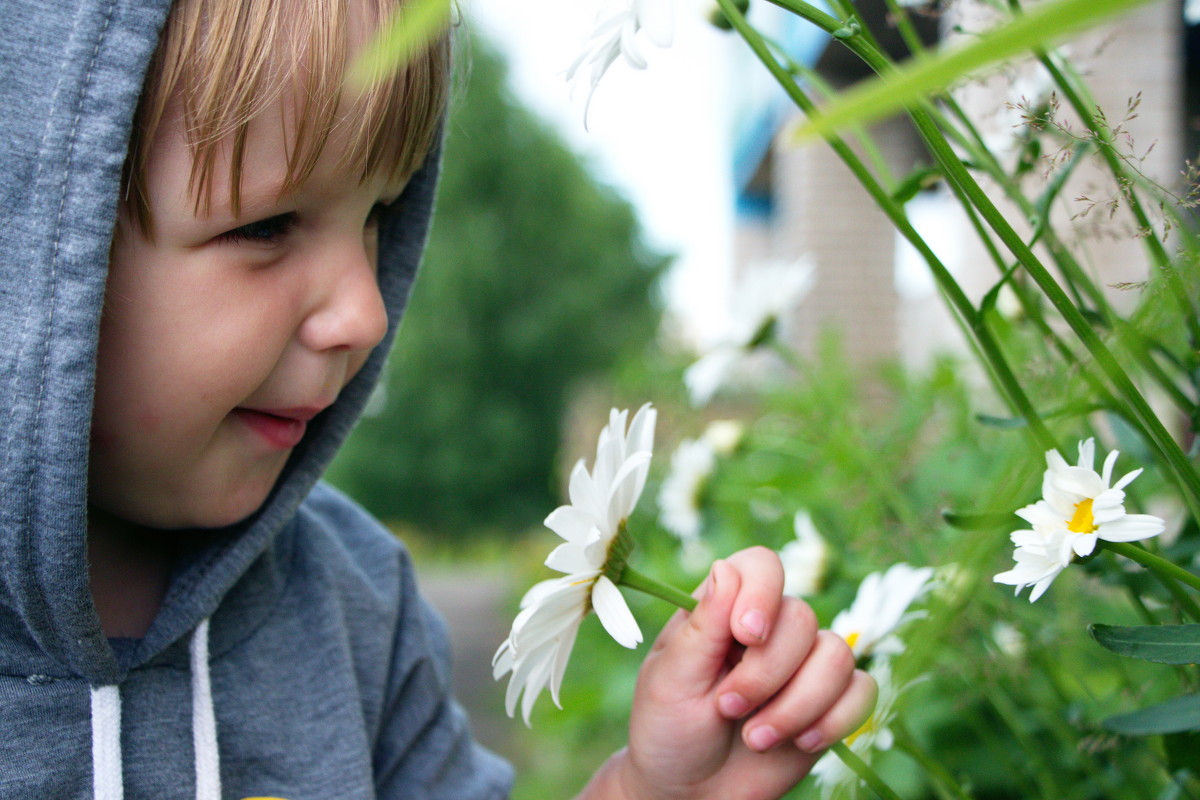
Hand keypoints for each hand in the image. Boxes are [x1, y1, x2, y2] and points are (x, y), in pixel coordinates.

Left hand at [601, 547, 876, 799]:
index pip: (761, 566)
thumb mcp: (671, 680)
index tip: (745, 636)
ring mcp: (803, 664)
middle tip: (727, 709)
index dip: (762, 593)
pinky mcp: (830, 702)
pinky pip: (862, 690)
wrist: (692, 793)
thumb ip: (702, 626)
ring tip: (756, 738)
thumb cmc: (668, 731)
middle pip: (802, 618)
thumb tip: (724, 567)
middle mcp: (769, 627)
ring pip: (837, 654)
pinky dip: (835, 720)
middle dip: (767, 674)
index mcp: (723, 608)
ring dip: (798, 705)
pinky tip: (800, 743)